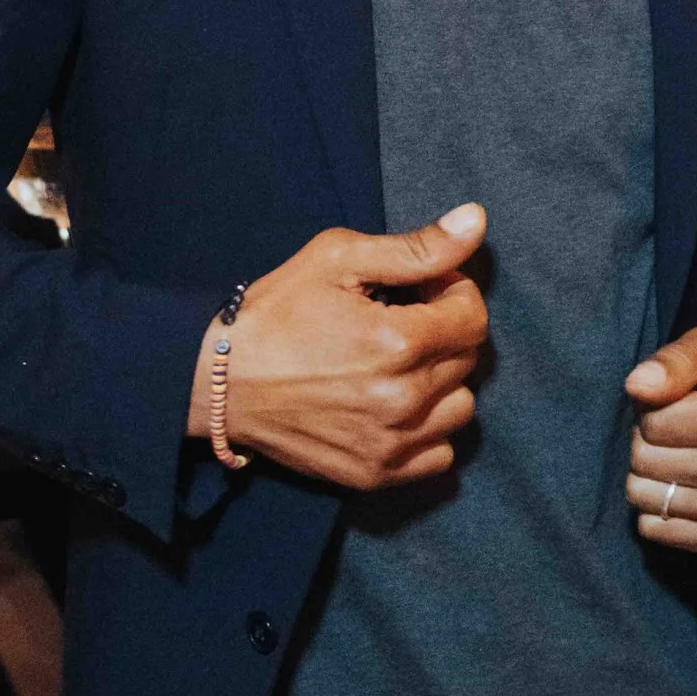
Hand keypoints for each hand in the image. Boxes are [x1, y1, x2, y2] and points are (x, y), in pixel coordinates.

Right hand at [191, 206, 488, 489]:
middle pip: (467, 360)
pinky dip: (427, 431)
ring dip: (441, 383)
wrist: (219, 384)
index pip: (472, 317)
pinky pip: (439, 456)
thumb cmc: (275, 313)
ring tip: (399, 365)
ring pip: (460, 408)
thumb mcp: (338, 260)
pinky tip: (395, 407)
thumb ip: (416, 247)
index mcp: (397, 342)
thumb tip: (476, 221)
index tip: (421, 290)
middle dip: (443, 332)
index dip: (452, 293)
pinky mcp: (374, 474)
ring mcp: (389, 443)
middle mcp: (401, 399)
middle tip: (401, 320)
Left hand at [624, 328, 696, 556]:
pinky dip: (656, 508)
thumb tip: (638, 386)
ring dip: (649, 474)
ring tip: (680, 455)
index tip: (678, 403)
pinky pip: (657, 531)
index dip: (653, 409)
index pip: (655, 424)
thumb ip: (675, 360)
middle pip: (646, 461)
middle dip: (648, 441)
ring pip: (646, 498)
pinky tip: (681, 486)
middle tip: (676, 430)